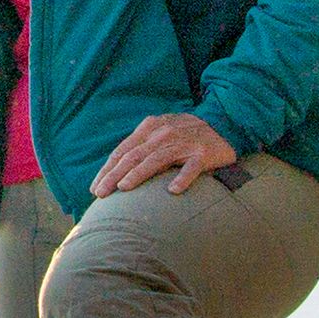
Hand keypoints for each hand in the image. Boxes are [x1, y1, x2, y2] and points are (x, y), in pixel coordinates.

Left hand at [94, 112, 241, 197]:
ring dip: (138, 174)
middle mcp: (164, 134)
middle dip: (114, 175)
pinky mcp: (203, 154)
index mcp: (150, 128)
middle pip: (134, 156)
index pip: (123, 150)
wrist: (224, 124)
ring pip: (157, 159)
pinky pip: (191, 167)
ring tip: (123, 189)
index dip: (107, 169)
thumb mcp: (160, 133)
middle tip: (100, 193)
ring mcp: (184, 143)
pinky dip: (182, 178)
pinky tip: (173, 191)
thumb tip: (116, 170)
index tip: (94, 187)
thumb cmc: (185, 134)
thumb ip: (141, 146)